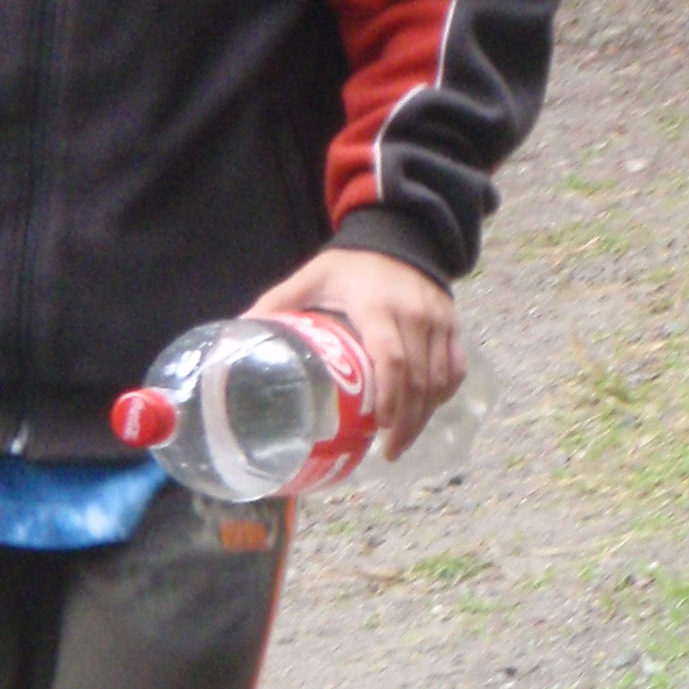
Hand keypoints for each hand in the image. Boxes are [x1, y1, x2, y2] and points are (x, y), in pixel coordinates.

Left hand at [250, 249, 462, 462]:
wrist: (397, 236)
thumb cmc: (347, 267)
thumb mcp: (308, 278)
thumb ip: (275, 306)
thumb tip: (235, 340)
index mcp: (376, 306)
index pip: (391, 359)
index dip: (388, 398)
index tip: (377, 429)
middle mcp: (414, 315)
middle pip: (417, 380)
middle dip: (406, 422)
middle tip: (388, 451)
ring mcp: (438, 320)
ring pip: (439, 379)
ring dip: (423, 415)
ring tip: (401, 441)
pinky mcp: (453, 325)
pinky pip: (454, 369)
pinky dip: (442, 395)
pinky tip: (424, 413)